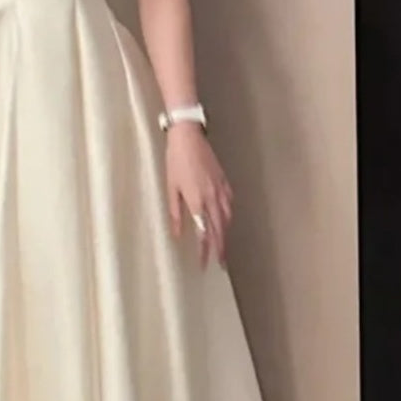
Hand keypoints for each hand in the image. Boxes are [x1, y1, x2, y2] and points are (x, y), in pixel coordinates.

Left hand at [165, 125, 232, 269]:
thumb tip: (177, 234)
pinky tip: (226, 221)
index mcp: (197, 201)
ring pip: (227, 218)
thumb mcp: (171, 187)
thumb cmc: (176, 160)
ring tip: (223, 247)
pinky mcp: (224, 182)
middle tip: (220, 264)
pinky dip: (229, 217)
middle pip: (219, 230)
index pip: (203, 233)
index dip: (205, 251)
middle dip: (219, 248)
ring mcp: (220, 190)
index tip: (204, 264)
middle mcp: (212, 198)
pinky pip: (230, 204)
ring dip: (225, 235)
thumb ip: (174, 212)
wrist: (188, 136)